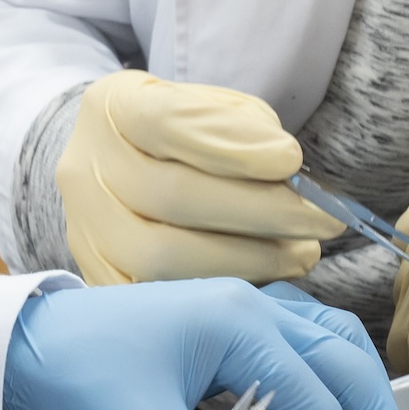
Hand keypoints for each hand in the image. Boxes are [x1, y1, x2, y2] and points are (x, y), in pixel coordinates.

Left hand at [1, 280, 408, 409]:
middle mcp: (254, 307)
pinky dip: (333, 389)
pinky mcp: (228, 331)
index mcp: (238, 323)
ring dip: (362, 407)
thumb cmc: (75, 384)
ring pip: (335, 348)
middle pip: (348, 364)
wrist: (18, 351)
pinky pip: (306, 348)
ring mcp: (244, 311)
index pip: (318, 397)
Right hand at [58, 70, 343, 284]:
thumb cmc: (181, 139)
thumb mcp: (210, 109)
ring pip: (164, 259)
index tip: (293, 159)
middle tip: (324, 220)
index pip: (166, 122)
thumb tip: (284, 167)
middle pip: (171, 196)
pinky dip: (224, 294)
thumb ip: (243, 128)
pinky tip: (268, 283)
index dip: (234, 145)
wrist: (119, 175)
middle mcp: (84, 170)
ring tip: (302, 253)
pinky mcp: (102, 285)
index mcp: (111, 109)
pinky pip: (164, 301)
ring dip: (250, 260)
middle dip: (261, 211)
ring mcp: (87, 234)